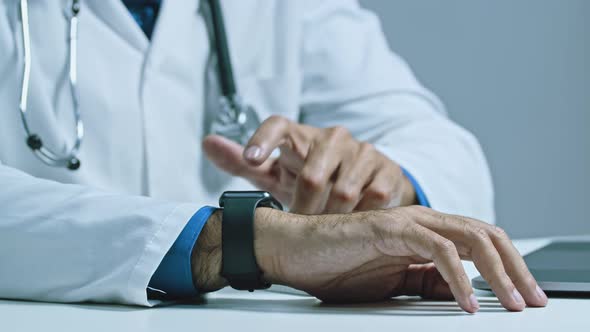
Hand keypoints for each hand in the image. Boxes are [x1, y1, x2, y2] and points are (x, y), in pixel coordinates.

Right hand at [193, 206, 547, 312]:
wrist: (293, 251)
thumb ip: (424, 282)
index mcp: (424, 233)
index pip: (480, 242)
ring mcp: (405, 221)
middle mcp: (421, 221)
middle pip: (486, 235)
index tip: (523, 298)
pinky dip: (456, 275)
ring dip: (497, 271)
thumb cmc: (335, 264)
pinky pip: (435, 248)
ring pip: (469, 236)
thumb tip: (460, 293)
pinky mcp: (388, 228)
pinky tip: (464, 301)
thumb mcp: (391, 283)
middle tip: (531, 301)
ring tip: (510, 303)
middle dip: (516, 268)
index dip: (508, 268)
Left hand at [203, 116, 415, 213]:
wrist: (364, 182)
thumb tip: (207, 143)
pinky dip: (361, 216)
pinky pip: (374, 197)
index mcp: (300, 137)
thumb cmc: (312, 176)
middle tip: (303, 225)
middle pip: (313, 174)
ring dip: (333, 215)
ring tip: (329, 225)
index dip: (263, 140)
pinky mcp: (387, 169)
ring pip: (345, 190)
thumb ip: (243, 161)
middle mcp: (332, 138)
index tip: (253, 158)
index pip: (278, 126)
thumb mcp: (277, 172)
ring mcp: (362, 152)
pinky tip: (355, 221)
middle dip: (306, 208)